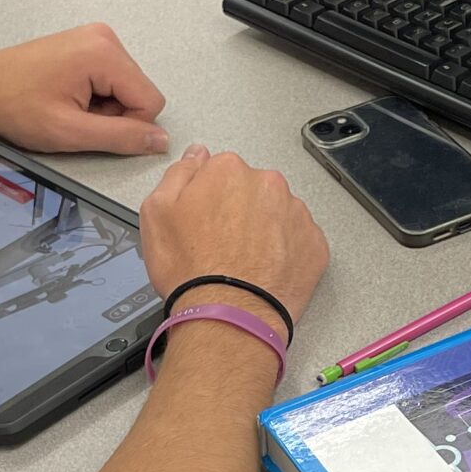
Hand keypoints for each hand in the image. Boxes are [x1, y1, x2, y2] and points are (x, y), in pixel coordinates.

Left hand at [0, 24, 168, 155]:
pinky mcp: (87, 43)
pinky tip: (67, 96)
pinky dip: (95, 95)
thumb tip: (160, 140)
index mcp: (103, 53)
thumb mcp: (70, 132)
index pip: (151, 101)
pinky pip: (111, 78)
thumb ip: (121, 138)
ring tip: (67, 106)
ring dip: (103, 106)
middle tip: (74, 116)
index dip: (127, 125)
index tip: (90, 126)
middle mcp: (104, 38)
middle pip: (139, 92)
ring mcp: (96, 37)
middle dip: (113, 114)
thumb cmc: (15, 106)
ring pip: (126, 87)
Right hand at [140, 143, 329, 336]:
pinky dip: (287, 252)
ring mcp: (296, 213)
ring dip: (266, 231)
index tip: (205, 222)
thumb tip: (197, 155)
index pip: (221, 172)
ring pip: (279, 214)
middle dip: (241, 212)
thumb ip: (178, 174)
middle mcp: (267, 184)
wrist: (227, 316)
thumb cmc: (190, 269)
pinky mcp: (315, 243)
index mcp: (228, 170)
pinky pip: (300, 240)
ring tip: (247, 262)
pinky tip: (267, 271)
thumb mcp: (156, 212)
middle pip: (253, 191)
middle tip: (224, 246)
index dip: (210, 199)